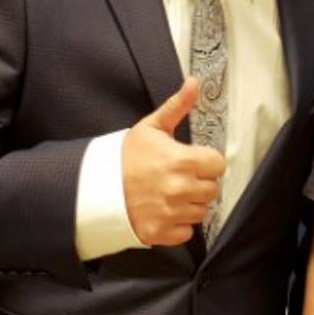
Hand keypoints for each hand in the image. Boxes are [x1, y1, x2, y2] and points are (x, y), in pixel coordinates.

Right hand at [121, 77, 225, 245]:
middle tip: (179, 178)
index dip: (207, 162)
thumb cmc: (126, 156)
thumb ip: (177, 106)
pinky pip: (186, 232)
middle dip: (199, 183)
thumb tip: (194, 82)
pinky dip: (178, 225)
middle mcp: (181, 188)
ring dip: (190, 204)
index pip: (218, 165)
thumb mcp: (151, 126)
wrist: (95, 186)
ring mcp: (171, 212)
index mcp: (183, 160)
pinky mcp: (161, 232)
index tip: (193, 162)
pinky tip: (164, 211)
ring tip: (171, 194)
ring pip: (201, 211)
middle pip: (212, 190)